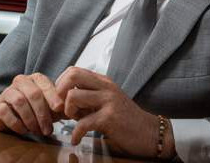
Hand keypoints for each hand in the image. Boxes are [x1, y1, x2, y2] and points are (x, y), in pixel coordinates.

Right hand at [0, 73, 64, 135]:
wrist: (5, 114)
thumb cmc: (31, 109)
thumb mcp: (48, 107)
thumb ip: (60, 108)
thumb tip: (75, 111)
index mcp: (35, 79)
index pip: (45, 85)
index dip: (53, 97)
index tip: (60, 109)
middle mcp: (21, 82)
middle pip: (34, 94)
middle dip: (43, 113)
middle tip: (48, 129)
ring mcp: (7, 92)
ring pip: (20, 102)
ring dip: (31, 120)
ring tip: (37, 131)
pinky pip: (7, 113)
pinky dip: (17, 124)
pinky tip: (23, 130)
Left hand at [55, 66, 175, 158]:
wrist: (150, 133)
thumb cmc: (124, 120)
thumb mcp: (105, 102)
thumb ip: (87, 98)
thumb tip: (61, 100)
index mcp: (103, 81)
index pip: (73, 70)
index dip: (60, 84)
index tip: (60, 100)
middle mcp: (106, 87)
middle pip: (72, 76)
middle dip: (59, 92)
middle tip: (61, 109)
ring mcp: (109, 101)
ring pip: (74, 97)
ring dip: (68, 112)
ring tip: (74, 122)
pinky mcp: (110, 118)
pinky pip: (83, 123)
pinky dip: (76, 134)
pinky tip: (77, 139)